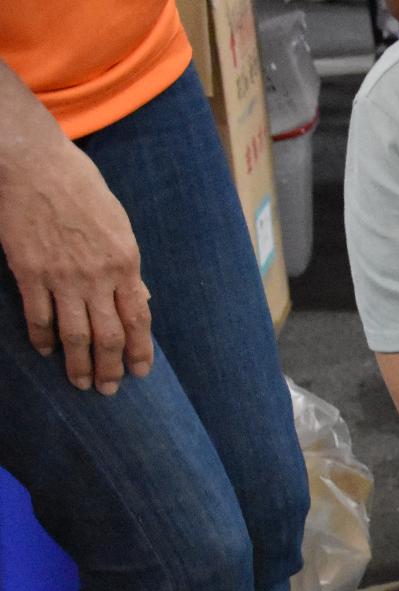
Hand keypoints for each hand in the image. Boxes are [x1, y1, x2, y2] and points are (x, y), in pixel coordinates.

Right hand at [0, 135, 151, 392]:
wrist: (33, 162)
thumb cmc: (80, 187)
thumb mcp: (118, 224)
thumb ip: (127, 266)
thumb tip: (140, 299)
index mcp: (125, 263)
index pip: (138, 319)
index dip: (140, 350)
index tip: (141, 371)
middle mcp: (97, 275)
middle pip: (108, 335)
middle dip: (110, 368)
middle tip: (109, 390)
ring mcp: (62, 276)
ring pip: (75, 334)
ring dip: (78, 364)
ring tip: (81, 383)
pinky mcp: (29, 271)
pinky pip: (39, 316)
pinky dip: (43, 338)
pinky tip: (47, 352)